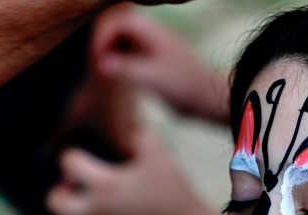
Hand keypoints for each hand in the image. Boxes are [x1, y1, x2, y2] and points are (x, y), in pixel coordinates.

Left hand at [47, 127, 221, 214]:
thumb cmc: (171, 194)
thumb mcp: (160, 156)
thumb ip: (141, 138)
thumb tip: (132, 130)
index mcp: (103, 184)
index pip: (69, 164)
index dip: (73, 156)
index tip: (85, 156)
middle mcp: (96, 210)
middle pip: (56, 204)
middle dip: (60, 192)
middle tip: (75, 185)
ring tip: (88, 207)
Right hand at [91, 3, 229, 123]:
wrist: (212, 98)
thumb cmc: (185, 87)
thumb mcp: (153, 78)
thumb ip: (127, 69)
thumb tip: (100, 63)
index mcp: (151, 30)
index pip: (116, 21)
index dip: (101, 38)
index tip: (95, 60)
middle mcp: (153, 32)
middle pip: (117, 26)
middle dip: (104, 42)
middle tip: (96, 65)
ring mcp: (154, 44)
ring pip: (123, 39)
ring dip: (111, 51)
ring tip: (105, 70)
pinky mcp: (156, 58)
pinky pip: (131, 51)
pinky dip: (121, 59)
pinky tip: (119, 75)